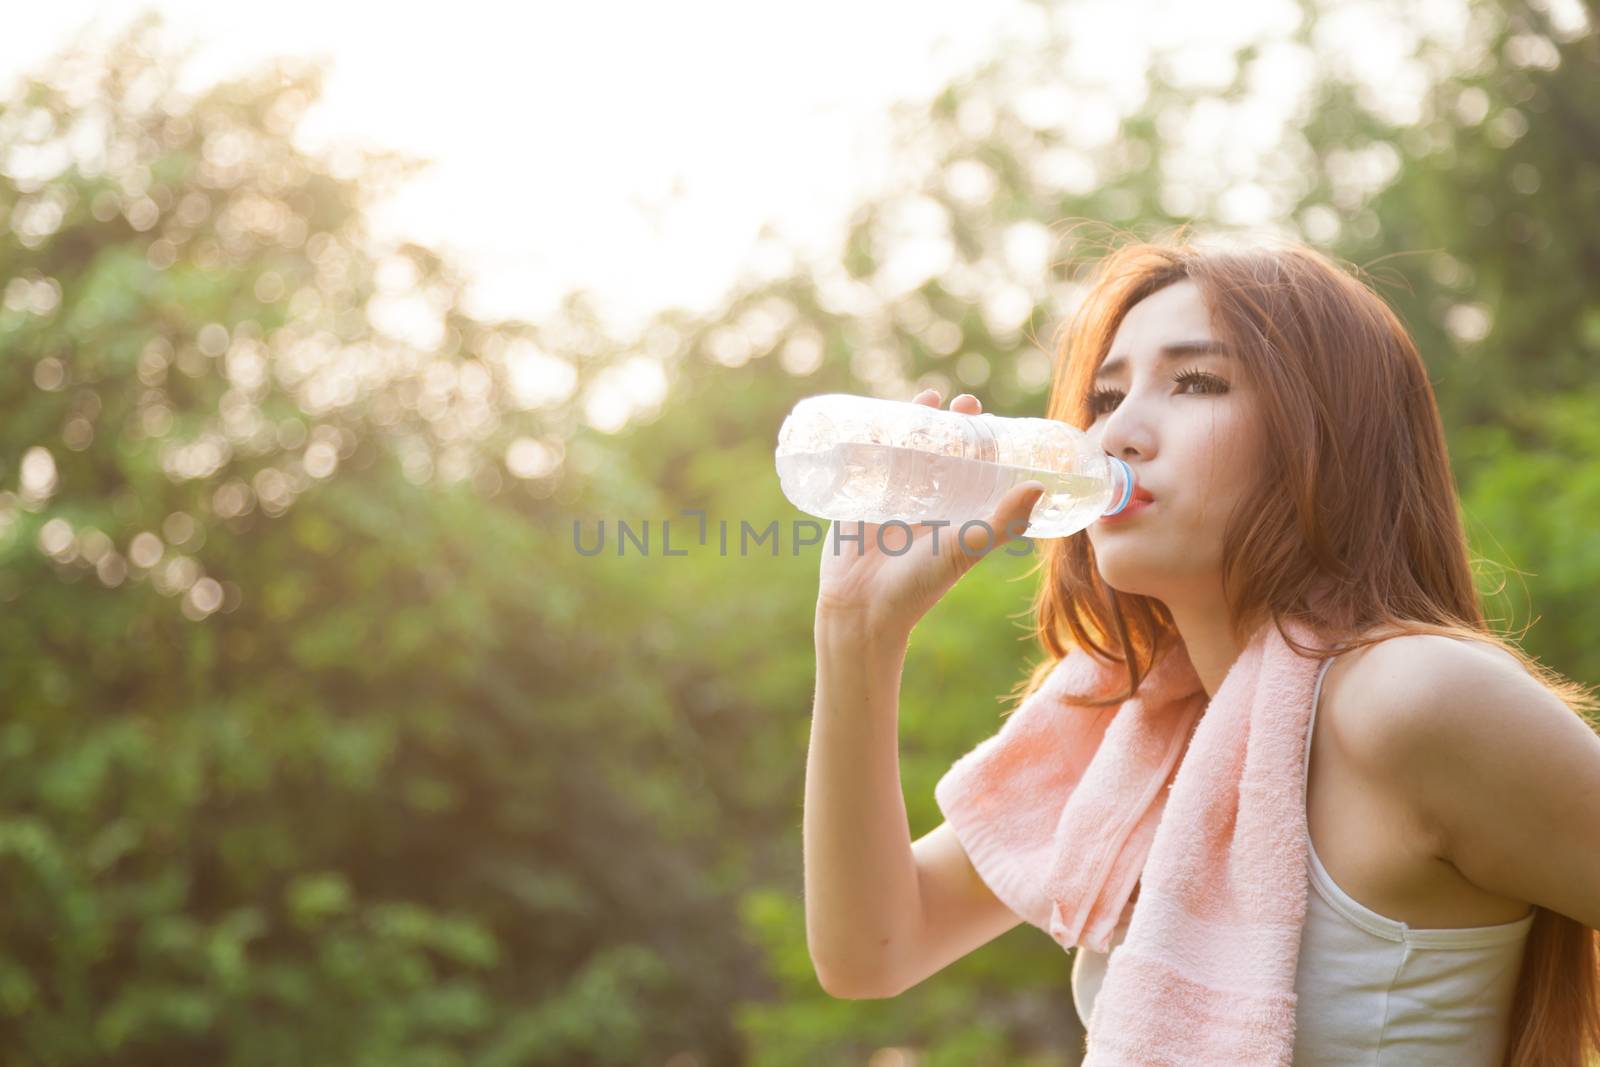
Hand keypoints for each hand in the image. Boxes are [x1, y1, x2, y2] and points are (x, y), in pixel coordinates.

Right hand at [813, 389, 1045, 636]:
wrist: (863, 608)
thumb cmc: (919, 585)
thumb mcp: (966, 548)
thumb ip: (1002, 522)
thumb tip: (1038, 486)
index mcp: (954, 510)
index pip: (972, 465)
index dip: (981, 440)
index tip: (989, 417)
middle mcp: (925, 500)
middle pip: (938, 449)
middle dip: (948, 423)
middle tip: (960, 405)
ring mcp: (890, 495)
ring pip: (904, 448)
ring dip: (913, 421)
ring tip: (926, 398)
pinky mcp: (858, 496)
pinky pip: (865, 459)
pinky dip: (871, 435)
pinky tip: (877, 414)